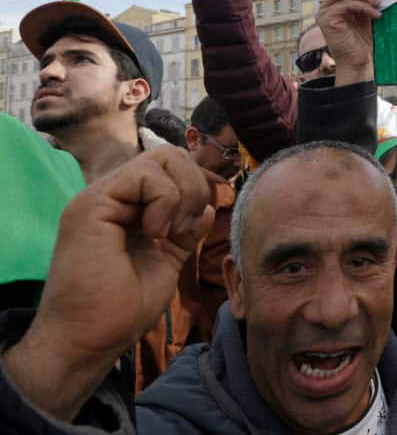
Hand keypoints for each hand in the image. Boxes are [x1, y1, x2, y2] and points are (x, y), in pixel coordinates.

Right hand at [2, 147, 214, 419]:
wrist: (89, 339)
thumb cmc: (122, 309)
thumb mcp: (167, 259)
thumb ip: (185, 230)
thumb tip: (208, 206)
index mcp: (126, 207)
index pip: (170, 168)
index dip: (196, 188)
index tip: (193, 225)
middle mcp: (110, 196)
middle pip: (170, 154)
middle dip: (194, 185)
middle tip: (185, 227)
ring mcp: (99, 197)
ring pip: (162, 157)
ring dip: (182, 194)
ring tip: (169, 232)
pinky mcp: (93, 204)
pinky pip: (146, 175)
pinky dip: (166, 201)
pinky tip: (155, 233)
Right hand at [316, 0, 387, 86]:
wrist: (359, 62)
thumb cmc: (365, 40)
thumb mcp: (370, 14)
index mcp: (340, 0)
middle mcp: (329, 3)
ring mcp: (325, 11)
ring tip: (378, 2)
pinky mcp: (325, 20)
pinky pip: (345, 5)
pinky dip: (362, 7)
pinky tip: (376, 14)